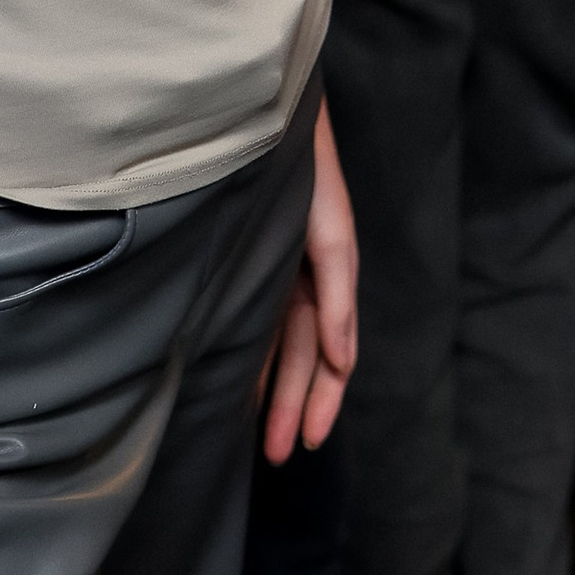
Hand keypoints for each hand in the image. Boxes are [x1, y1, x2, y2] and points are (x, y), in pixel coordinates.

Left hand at [263, 101, 357, 463]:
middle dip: (291, 408)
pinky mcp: (239, 263)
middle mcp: (298, 282)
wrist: (262, 118)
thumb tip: (344, 362)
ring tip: (257, 440)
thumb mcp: (329, 231)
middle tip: (276, 457)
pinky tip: (230, 382)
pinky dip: (247, 355)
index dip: (321, 400)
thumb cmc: (306, 171)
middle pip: (300, 359)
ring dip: (269, 391)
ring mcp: (270, 274)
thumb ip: (337, 295)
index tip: (304, 443)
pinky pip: (249, 320)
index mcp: (326, 277)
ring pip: (274, 347)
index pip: (329, 355)